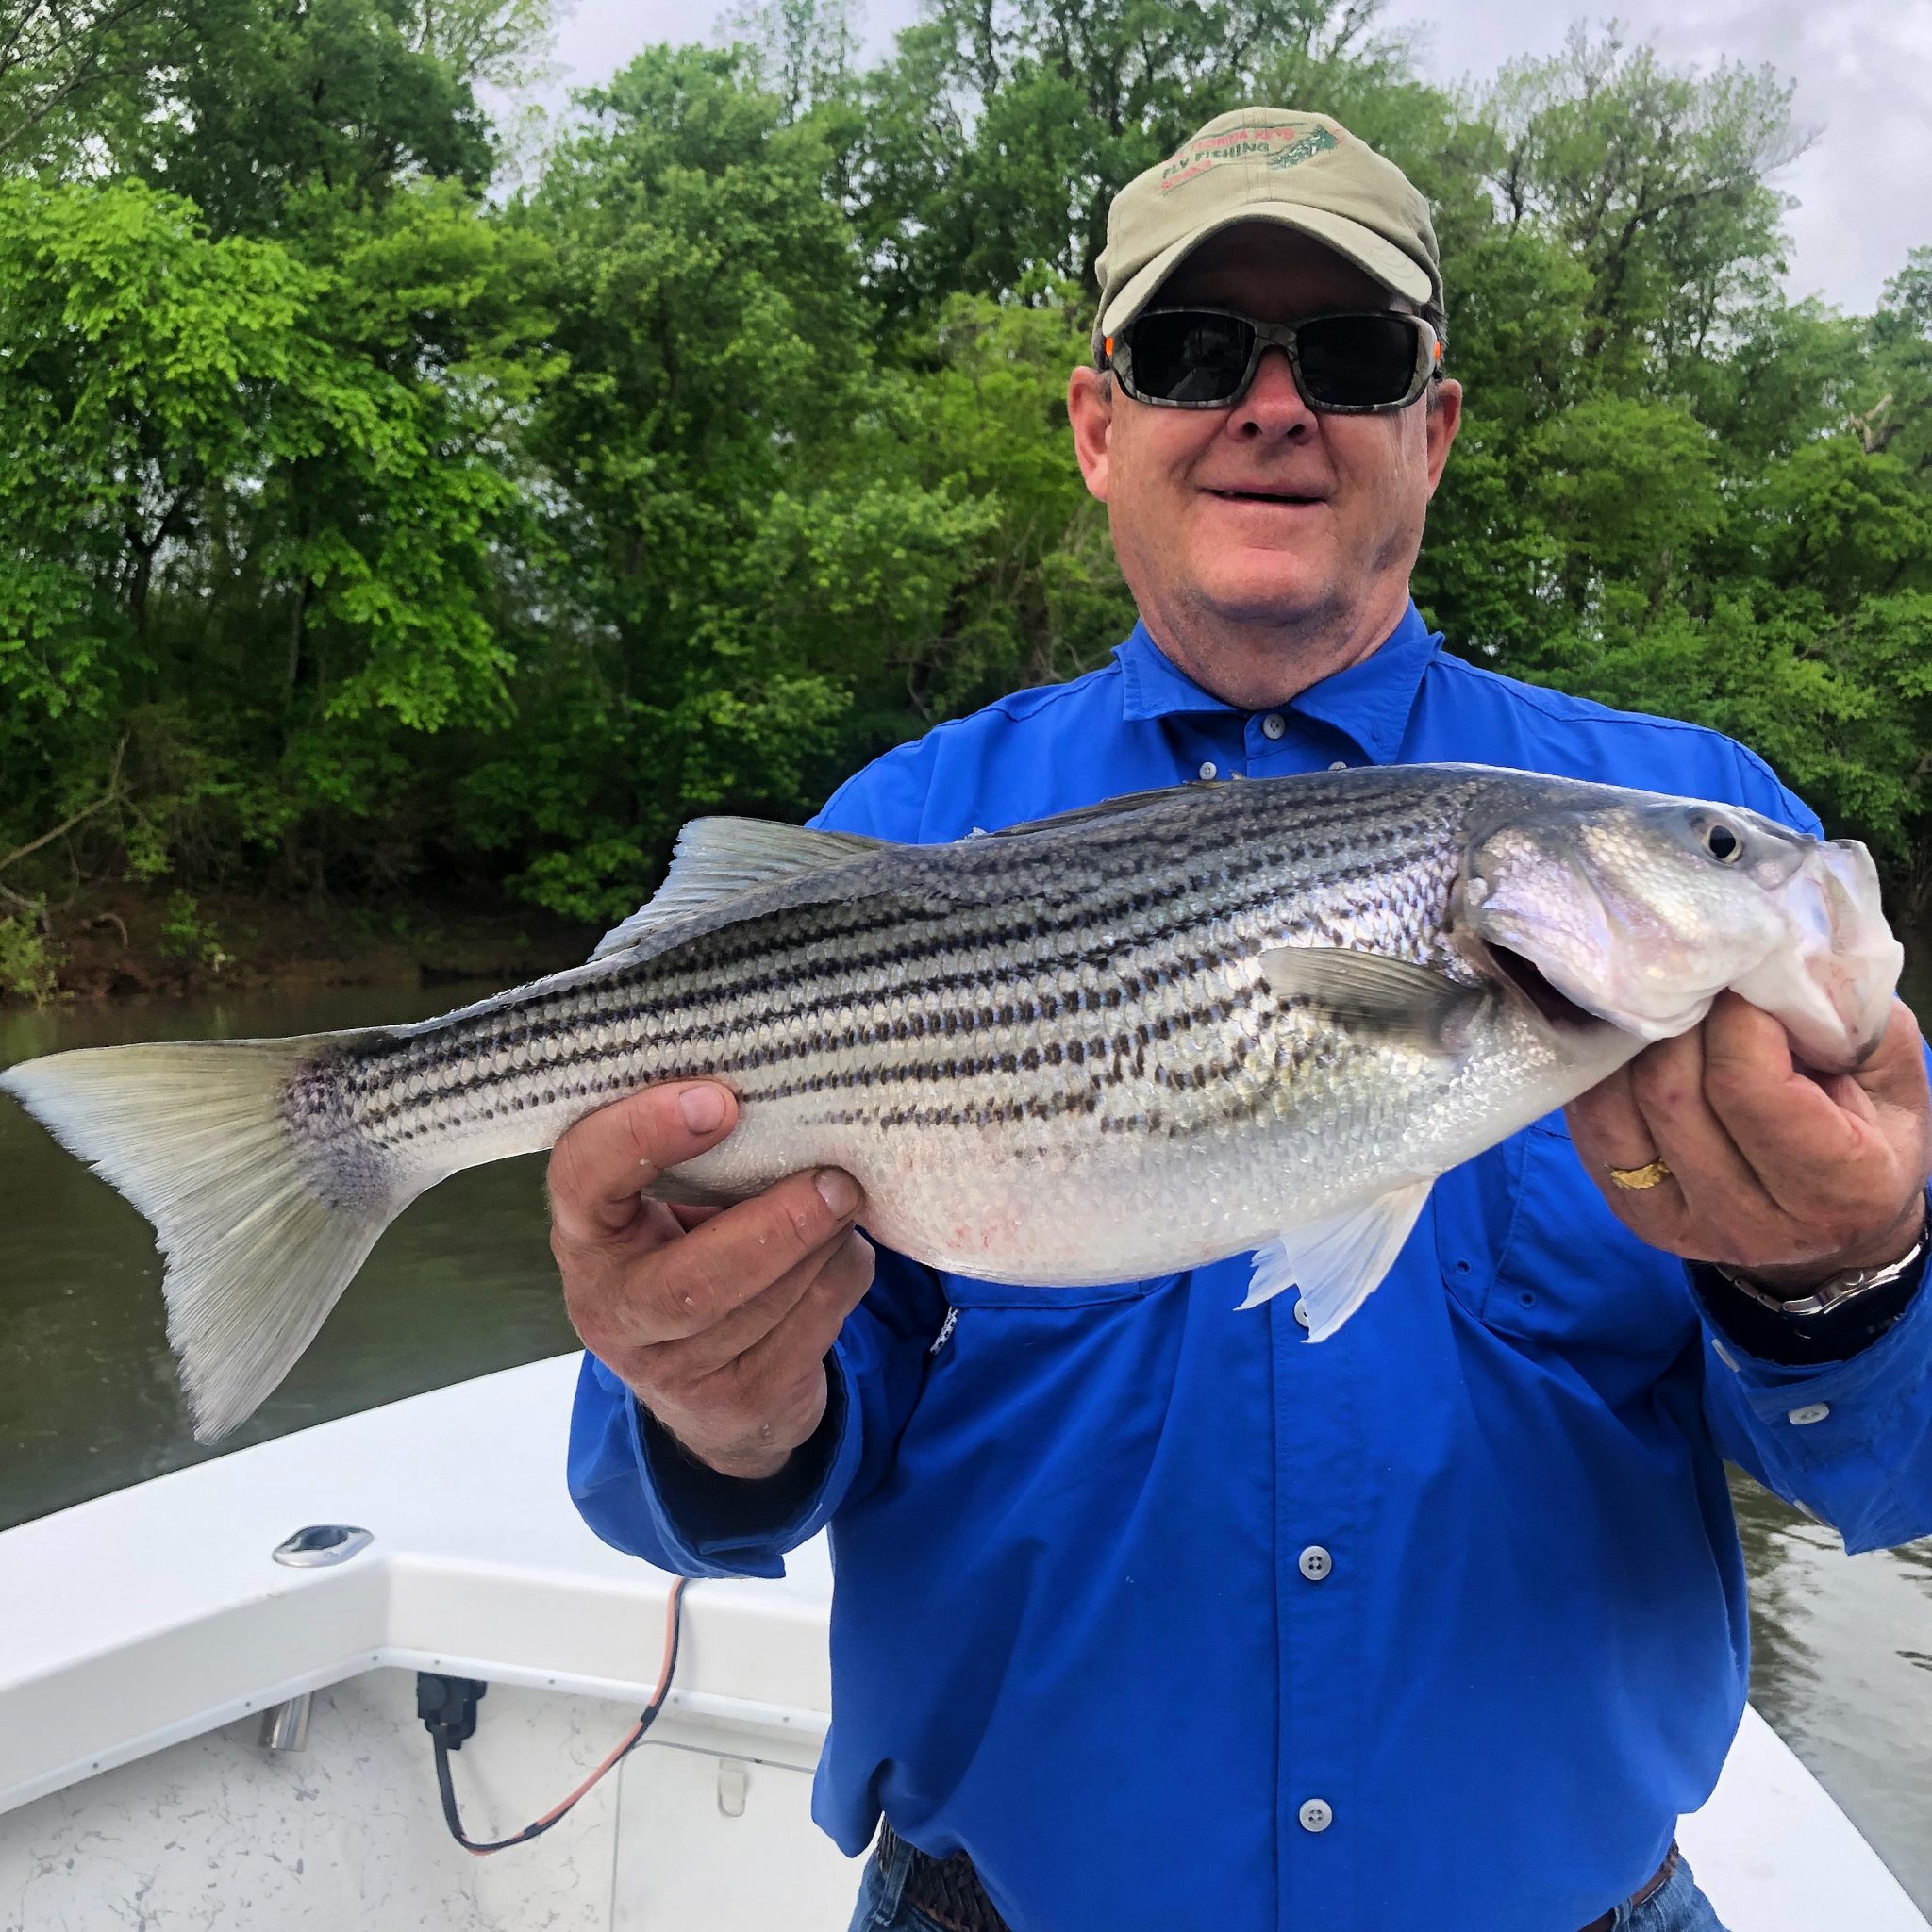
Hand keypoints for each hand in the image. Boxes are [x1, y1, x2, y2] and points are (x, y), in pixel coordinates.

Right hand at [549, 1082, 873, 1478]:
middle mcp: (611, 1310)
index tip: (718, 1102)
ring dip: (821, 1247)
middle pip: (688, 1283)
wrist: (710, 1388)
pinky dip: (840, 1278)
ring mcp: (671, 1370)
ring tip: (846, 1199)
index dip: (642, 1135)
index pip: (580, 1179)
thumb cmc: (693, 1250)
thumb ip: (708, 1160)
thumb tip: (796, 1103)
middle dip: (774, 1228)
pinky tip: (843, 1249)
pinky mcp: (740, 1401)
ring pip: (762, 1307)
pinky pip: (808, 1330)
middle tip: (834, 1181)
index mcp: (587, 1236)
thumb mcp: (674, 1204)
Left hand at [1566, 994, 1931, 1289]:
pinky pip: (1590, 1125)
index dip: (1738, 1020)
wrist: (1836, 1220)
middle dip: (1679, 1020)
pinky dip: (1602, 1070)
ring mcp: (1678, 1224)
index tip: (1745, 981)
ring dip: (1633, 1041)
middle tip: (1697, 983)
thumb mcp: (1888, 1069)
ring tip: (1664, 1008)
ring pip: (1619, 1105)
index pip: (1749, 1087)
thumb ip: (1845, 1018)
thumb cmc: (1871, 1130)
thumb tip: (1776, 957)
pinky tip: (1628, 1043)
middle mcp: (1750, 1223)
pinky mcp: (1629, 1212)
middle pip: (1671, 1091)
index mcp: (1836, 1192)